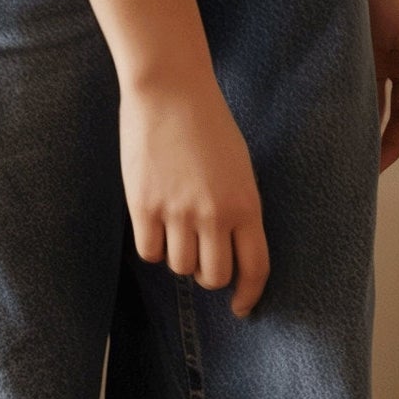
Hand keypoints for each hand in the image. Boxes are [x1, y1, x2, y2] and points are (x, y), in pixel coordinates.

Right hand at [120, 68, 270, 316]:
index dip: (249, 295)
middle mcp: (214, 214)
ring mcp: (178, 211)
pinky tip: (155, 227)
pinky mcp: (144, 205)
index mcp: (247, 206)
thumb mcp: (240, 171)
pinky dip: (153, 248)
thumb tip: (231, 251)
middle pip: (214, 276)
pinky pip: (149, 253)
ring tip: (177, 230)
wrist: (170, 92)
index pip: (255, 268)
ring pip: (180, 266)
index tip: (241, 307)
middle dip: (209, 276)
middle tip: (203, 260)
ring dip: (179, 258)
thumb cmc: (209, 127)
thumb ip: (238, 211)